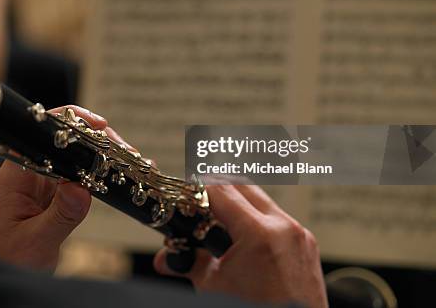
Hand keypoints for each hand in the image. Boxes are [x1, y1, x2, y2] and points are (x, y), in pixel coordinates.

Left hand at [0, 106, 106, 270]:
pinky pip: (75, 183)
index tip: (99, 126)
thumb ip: (60, 216)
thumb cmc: (0, 261)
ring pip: (72, 163)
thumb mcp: (34, 242)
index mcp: (14, 178)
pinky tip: (113, 181)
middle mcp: (27, 177)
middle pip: (62, 145)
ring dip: (97, 161)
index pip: (40, 135)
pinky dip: (95, 180)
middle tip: (122, 151)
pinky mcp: (50, 202)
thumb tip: (82, 189)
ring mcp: (40, 189)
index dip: (70, 124)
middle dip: (93, 142)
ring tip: (124, 165)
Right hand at [154, 185, 327, 307]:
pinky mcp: (308, 244)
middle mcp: (284, 227)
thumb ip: (189, 265)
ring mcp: (300, 234)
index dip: (199, 188)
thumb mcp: (215, 287)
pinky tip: (244, 236)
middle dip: (218, 188)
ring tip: (220, 220)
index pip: (222, 191)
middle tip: (200, 200)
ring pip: (262, 199)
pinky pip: (278, 218)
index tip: (187, 193)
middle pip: (243, 184)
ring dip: (239, 201)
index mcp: (260, 234)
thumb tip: (166, 260)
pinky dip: (258, 218)